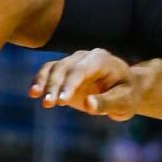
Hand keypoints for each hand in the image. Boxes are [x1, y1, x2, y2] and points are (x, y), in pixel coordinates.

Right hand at [28, 48, 142, 120]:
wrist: (126, 89)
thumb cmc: (127, 95)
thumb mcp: (124, 102)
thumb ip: (107, 103)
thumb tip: (88, 105)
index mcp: (102, 59)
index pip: (81, 70)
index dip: (69, 85)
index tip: (61, 101)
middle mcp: (85, 56)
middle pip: (64, 67)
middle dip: (54, 85)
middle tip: (48, 104)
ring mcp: (73, 61)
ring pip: (53, 67)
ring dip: (43, 82)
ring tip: (35, 96)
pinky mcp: (65, 70)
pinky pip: (49, 71)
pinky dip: (40, 80)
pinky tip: (33, 93)